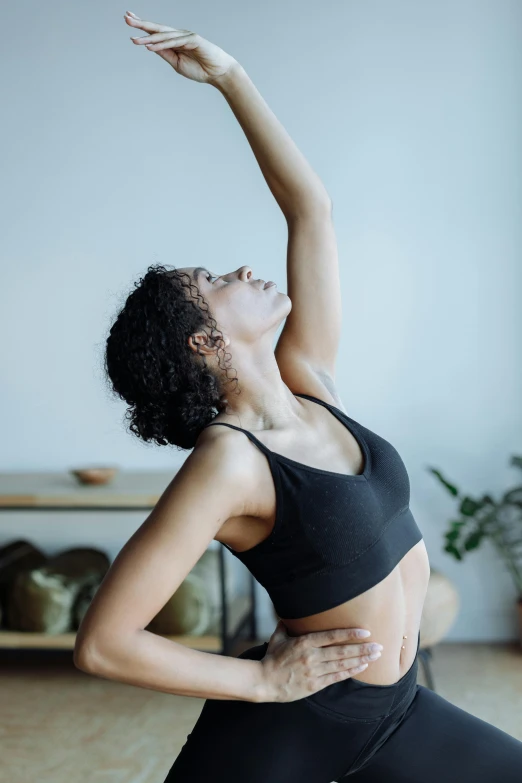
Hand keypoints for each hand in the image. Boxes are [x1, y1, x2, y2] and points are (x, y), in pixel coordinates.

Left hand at [124, 11, 238, 84]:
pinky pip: (174, 42)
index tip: (129, 20)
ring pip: (163, 36)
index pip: (156, 32)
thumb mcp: (177, 63)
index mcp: (175, 41)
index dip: (143, 26)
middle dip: (141, 24)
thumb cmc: (200, 69)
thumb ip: (165, 54)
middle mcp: (179, 35)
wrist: (218, 73)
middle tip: (126, 18)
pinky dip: (161, 45)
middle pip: (157, 29)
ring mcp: (186, 36)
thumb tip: (150, 47)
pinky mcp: (193, 40)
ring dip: (148, 37)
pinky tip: (150, 47)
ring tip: (134, 39)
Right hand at [259, 620, 382, 703]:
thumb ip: (287, 625)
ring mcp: (314, 672)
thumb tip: (290, 613)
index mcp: (304, 642)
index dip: (349, 634)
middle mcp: (311, 657)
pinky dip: (350, 672)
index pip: (331, 636)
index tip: (365, 632)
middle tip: (379, 646)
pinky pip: (336, 678)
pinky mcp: (314, 685)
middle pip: (341, 652)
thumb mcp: (278, 638)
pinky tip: (361, 667)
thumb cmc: (271, 658)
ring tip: (375, 656)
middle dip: (362, 648)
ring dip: (360, 660)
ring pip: (342, 665)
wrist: (263, 682)